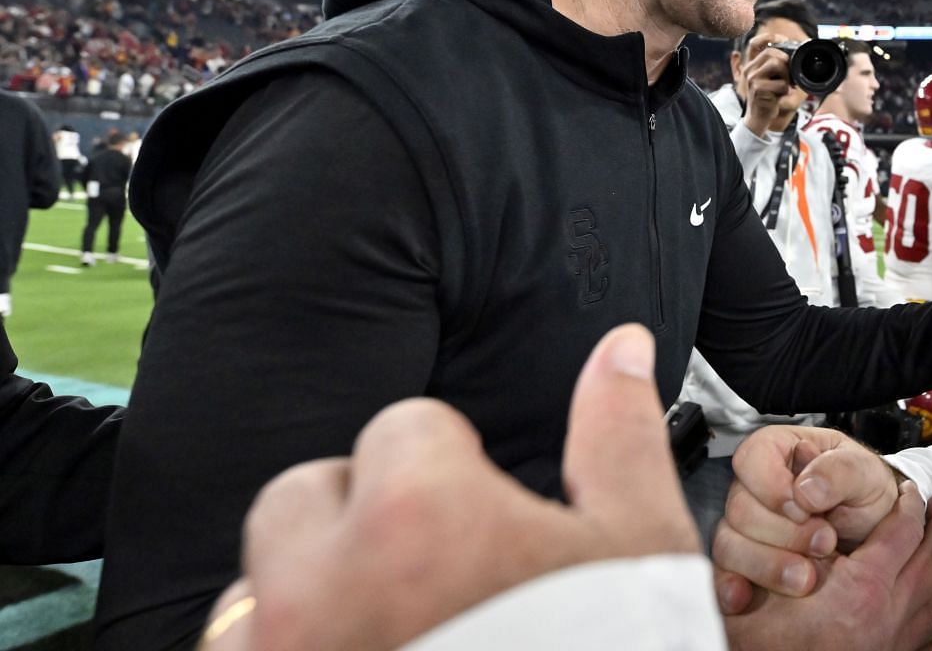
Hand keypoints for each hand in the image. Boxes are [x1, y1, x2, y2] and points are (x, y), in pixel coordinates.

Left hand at [200, 325, 698, 650]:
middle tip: (428, 574)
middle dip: (356, 519)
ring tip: (389, 632)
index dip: (453, 469)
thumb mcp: (637, 543)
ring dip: (307, 600)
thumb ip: (616, 433)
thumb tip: (620, 348)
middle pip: (304, 494)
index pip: (402, 427)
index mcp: (418, 513)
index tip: (480, 522)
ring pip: (257, 590)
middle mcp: (326, 583)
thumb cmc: (614, 650)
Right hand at [713, 426, 900, 606]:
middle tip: (824, 544)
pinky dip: (731, 587)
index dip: (772, 487)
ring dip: (767, 565)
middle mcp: (755, 487)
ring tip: (806, 578)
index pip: (751, 458)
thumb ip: (840, 472)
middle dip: (782, 533)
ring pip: (729, 544)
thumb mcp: (866, 474)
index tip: (803, 509)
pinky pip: (723, 575)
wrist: (874, 535)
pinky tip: (746, 597)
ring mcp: (745, 527)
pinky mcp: (743, 563)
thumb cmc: (865, 494)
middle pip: (739, 508)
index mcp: (779, 451)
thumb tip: (805, 490)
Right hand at [724, 486, 931, 650]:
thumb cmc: (765, 642)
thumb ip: (792, 543)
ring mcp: (896, 644)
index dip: (909, 505)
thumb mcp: (770, 583)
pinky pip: (930, 648)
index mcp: (863, 588)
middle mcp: (890, 614)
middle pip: (931, 561)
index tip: (910, 490)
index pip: (902, 532)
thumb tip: (803, 494)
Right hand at [741, 36, 806, 136]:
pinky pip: (780, 84)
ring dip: (787, 76)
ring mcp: (752, 78)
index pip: (755, 43)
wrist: (758, 119)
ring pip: (776, 64)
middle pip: (771, 52)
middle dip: (786, 61)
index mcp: (752, 65)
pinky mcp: (758, 89)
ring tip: (785, 86)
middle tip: (789, 75)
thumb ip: (776, 67)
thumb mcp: (770, 80)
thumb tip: (793, 55)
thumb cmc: (768, 98)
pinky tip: (781, 96)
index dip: (770, 38)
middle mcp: (749, 69)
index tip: (784, 40)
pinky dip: (785, 90)